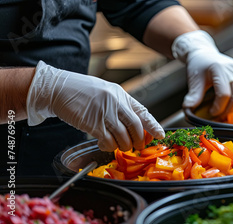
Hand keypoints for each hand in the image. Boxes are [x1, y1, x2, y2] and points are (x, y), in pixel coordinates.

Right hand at [26, 61, 164, 151]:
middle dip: (139, 140)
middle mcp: (116, 103)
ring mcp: (105, 114)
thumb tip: (133, 124)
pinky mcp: (93, 124)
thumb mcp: (106, 93)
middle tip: (137, 146)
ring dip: (123, 146)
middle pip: (135, 127)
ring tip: (119, 146)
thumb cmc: (81, 91)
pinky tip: (105, 144)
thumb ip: (120, 106)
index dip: (153, 125)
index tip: (161, 134)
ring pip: (123, 137)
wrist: (58, 89)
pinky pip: (108, 141)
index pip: (143, 112)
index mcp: (121, 95)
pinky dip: (109, 146)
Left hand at [172, 30, 232, 116]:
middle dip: (228, 109)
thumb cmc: (199, 64)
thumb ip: (194, 96)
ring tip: (220, 106)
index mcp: (219, 68)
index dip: (218, 107)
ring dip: (232, 105)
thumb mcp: (194, 80)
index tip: (211, 112)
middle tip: (217, 113)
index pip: (224, 94)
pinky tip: (224, 97)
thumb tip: (189, 110)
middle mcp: (232, 69)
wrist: (204, 53)